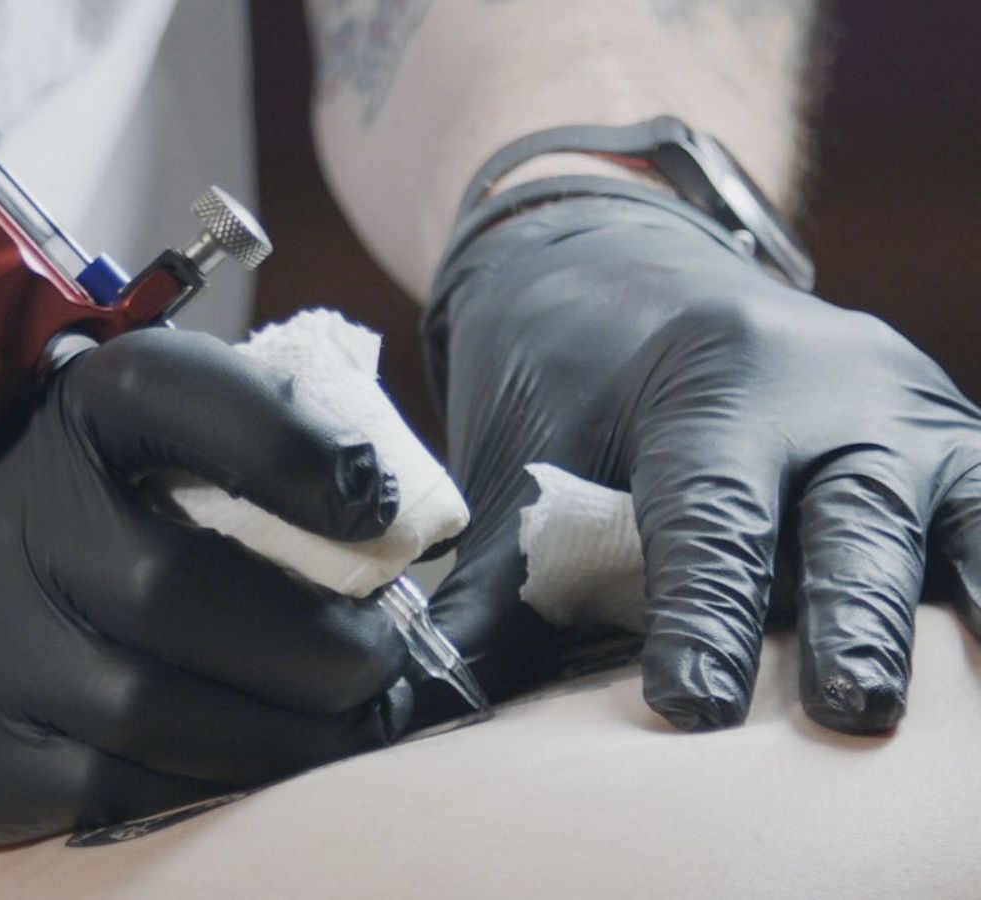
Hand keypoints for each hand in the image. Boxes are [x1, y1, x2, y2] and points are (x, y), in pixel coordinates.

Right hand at [0, 328, 410, 844]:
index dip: (293, 446)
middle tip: (381, 657)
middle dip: (328, 647)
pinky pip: (130, 795)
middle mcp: (17, 528)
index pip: (180, 397)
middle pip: (196, 598)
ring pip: (177, 719)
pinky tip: (255, 765)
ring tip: (346, 721)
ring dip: (294, 734)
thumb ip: (212, 442)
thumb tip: (375, 500)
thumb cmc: (8, 510)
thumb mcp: (86, 434)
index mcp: (63, 418)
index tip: (370, 501)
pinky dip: (218, 787)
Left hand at [424, 194, 980, 732]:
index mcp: (710, 380)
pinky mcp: (952, 433)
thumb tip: (423, 702)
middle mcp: (829, 384)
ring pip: (955, 509)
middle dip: (854, 620)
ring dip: (954, 603)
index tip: (693, 708)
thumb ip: (496, 591)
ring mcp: (908, 406)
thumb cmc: (568, 372)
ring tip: (951, 704)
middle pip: (852, 516)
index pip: (708, 516)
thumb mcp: (526, 459)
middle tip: (851, 712)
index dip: (702, 616)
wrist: (631, 259)